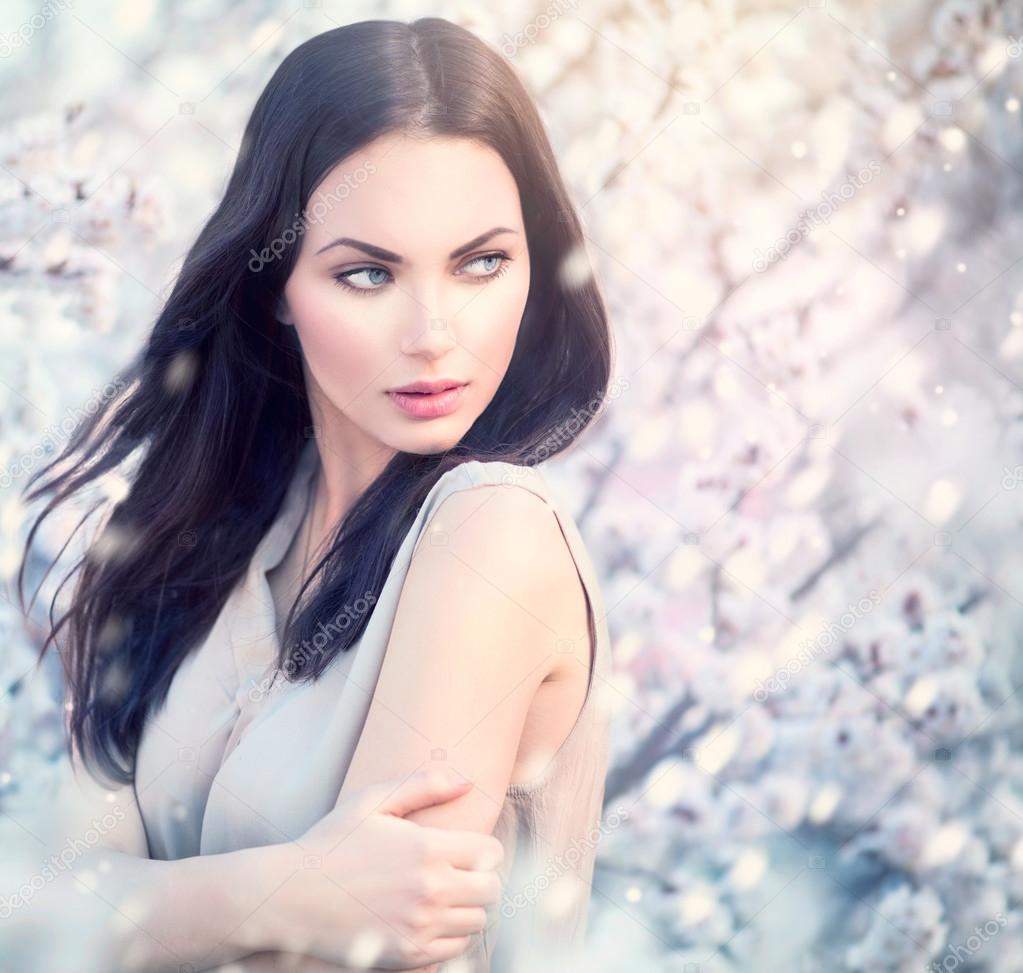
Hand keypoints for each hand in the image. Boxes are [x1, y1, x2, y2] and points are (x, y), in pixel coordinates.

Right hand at [256, 767, 503, 969]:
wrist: (290, 898)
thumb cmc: (332, 843)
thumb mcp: (372, 802)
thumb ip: (424, 785)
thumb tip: (468, 781)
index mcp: (428, 849)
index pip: (491, 853)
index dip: (482, 849)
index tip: (464, 849)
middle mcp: (430, 890)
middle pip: (490, 889)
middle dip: (479, 878)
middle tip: (456, 873)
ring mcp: (420, 927)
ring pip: (476, 921)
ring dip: (465, 908)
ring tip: (440, 896)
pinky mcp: (408, 955)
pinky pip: (454, 950)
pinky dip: (448, 936)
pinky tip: (426, 919)